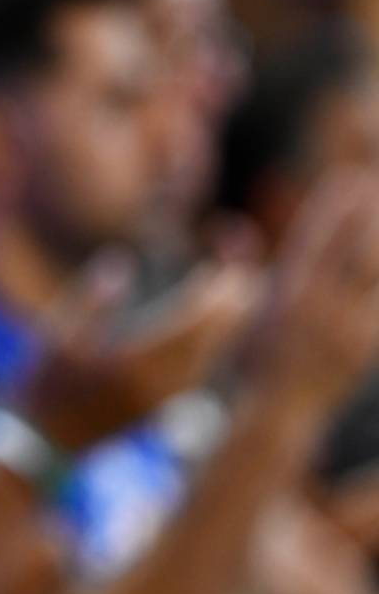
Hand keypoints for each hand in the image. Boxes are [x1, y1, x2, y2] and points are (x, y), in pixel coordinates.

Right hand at [20, 251, 257, 451]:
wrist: (44, 445)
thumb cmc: (43, 386)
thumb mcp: (55, 336)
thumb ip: (91, 300)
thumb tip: (122, 264)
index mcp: (132, 362)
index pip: (185, 324)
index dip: (208, 297)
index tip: (226, 272)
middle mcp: (155, 385)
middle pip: (203, 342)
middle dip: (224, 310)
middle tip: (242, 280)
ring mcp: (160, 402)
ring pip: (202, 360)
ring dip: (220, 331)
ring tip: (233, 302)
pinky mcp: (158, 412)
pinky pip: (193, 376)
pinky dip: (205, 351)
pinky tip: (206, 339)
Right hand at [251, 172, 378, 417]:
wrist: (279, 414)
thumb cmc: (252, 357)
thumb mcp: (243, 309)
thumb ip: (242, 267)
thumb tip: (229, 228)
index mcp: (290, 299)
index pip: (317, 243)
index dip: (336, 210)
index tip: (350, 180)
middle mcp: (323, 313)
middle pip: (356, 256)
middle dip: (369, 219)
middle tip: (376, 185)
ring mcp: (350, 332)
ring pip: (374, 278)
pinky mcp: (367, 347)